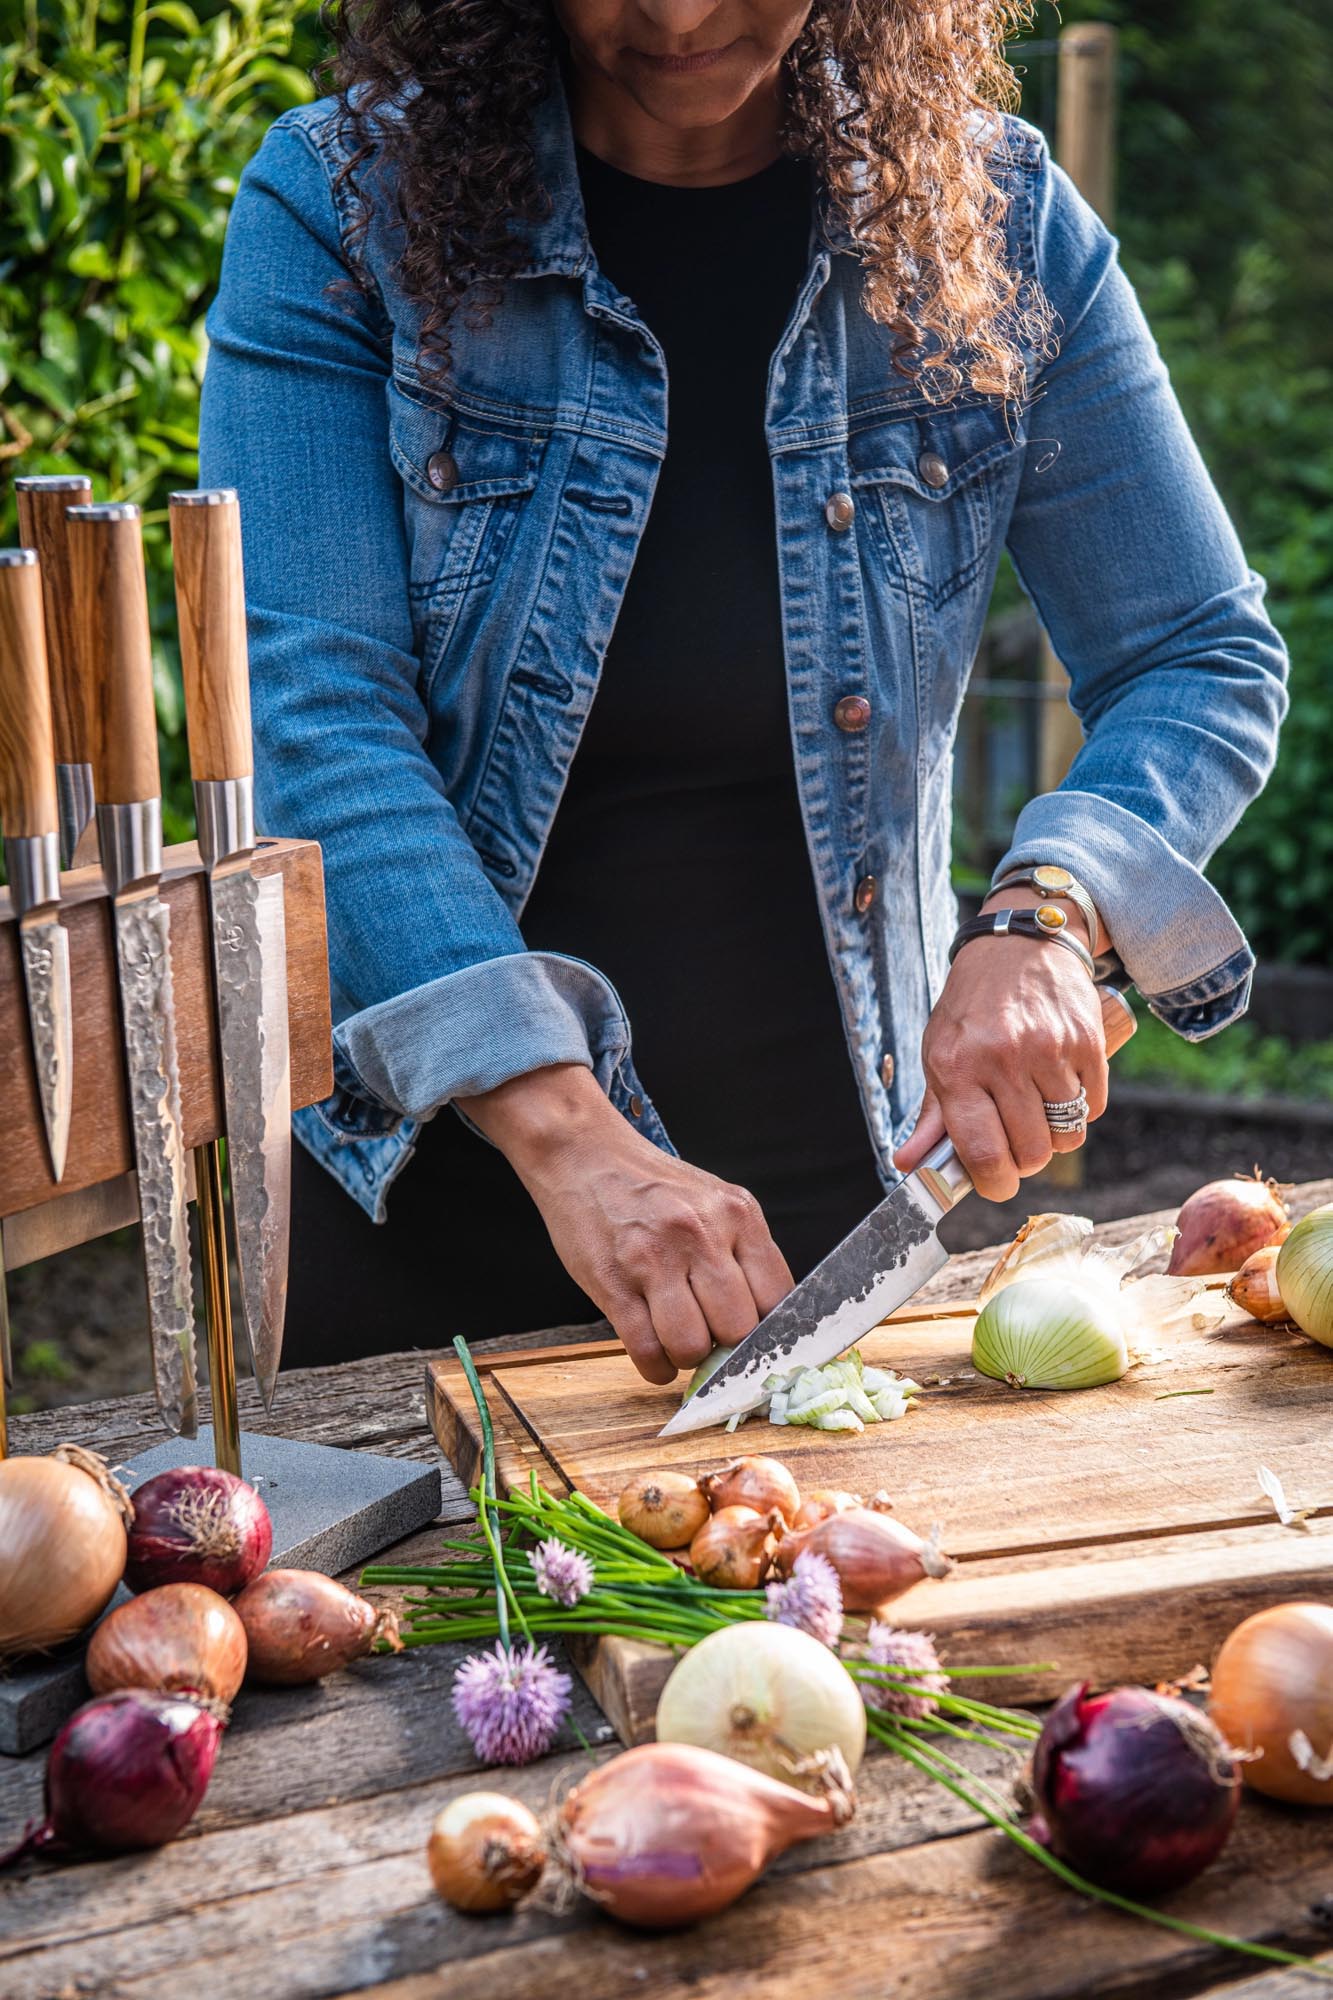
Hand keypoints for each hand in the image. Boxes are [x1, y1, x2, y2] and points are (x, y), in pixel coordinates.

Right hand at [458, 1064, 793, 1383]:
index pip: (777, 1298)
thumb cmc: (651, 1186)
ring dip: (688, 1357)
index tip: (753, 1338)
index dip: (767, 1330)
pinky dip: (656, 1368)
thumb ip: (741, 1250)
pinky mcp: (613, 1283)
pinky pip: (646, 1349)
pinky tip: (657, 1358)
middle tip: (710, 1336)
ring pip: (692, 1345)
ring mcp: (654, 1260)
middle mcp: (701, 1234)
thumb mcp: (713, 1200)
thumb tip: (762, 1320)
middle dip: (726, 1346)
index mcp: (737, 1214)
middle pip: (738, 1328)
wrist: (585, 1155)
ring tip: (679, 1343)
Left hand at [892, 899, 1108, 1200]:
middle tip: (1017, 1140)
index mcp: (957, 1067)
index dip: (994, 1183)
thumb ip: (931, 1115)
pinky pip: (1092, 1107)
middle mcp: (1002, 1059)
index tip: (997, 1184)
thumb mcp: (939, 1052)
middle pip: (1032, 1152)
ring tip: (1037, 1107)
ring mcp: (1049, 1050)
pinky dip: (1080, 1109)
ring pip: (1066, 1135)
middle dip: (1026, 1160)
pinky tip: (1060, 1086)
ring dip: (1055, 1133)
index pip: (982, 1152)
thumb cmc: (973, 1006)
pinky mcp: (1087, 1042)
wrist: (1019, 944)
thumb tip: (909, 1165)